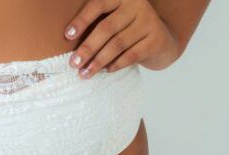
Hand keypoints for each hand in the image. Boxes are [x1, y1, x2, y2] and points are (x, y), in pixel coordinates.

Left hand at [63, 0, 182, 77]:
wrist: (160, 39)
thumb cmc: (128, 29)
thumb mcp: (115, 19)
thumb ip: (97, 23)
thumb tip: (69, 41)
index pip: (99, 4)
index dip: (82, 20)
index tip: (67, 36)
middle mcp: (137, 5)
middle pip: (107, 28)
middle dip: (87, 48)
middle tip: (73, 63)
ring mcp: (148, 21)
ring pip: (117, 44)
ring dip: (98, 61)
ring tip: (85, 73)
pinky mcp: (156, 39)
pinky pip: (131, 55)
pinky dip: (115, 65)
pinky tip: (105, 71)